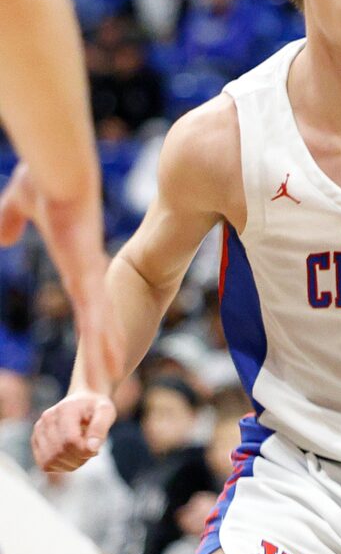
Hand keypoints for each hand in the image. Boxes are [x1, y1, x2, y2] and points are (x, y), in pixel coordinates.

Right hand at [0, 166, 122, 407]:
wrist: (65, 168)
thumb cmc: (46, 179)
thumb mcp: (19, 204)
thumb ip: (10, 221)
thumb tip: (2, 237)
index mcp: (77, 264)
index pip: (87, 303)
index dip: (96, 324)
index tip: (102, 343)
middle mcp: (89, 275)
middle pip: (99, 322)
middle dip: (102, 350)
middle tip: (111, 379)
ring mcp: (90, 276)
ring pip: (101, 327)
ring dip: (104, 357)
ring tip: (112, 385)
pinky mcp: (87, 274)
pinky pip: (96, 316)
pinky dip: (104, 342)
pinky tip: (115, 366)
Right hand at [32, 391, 116, 473]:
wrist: (82, 402)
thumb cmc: (95, 408)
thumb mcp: (106, 412)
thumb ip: (100, 428)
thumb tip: (92, 448)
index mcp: (64, 410)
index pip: (70, 440)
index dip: (85, 452)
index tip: (96, 449)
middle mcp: (47, 419)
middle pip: (59, 452)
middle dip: (79, 459)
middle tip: (90, 450)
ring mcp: (38, 430)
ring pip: (50, 461)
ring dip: (70, 464)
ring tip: (80, 452)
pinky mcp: (35, 440)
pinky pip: (45, 464)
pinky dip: (60, 466)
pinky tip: (70, 456)